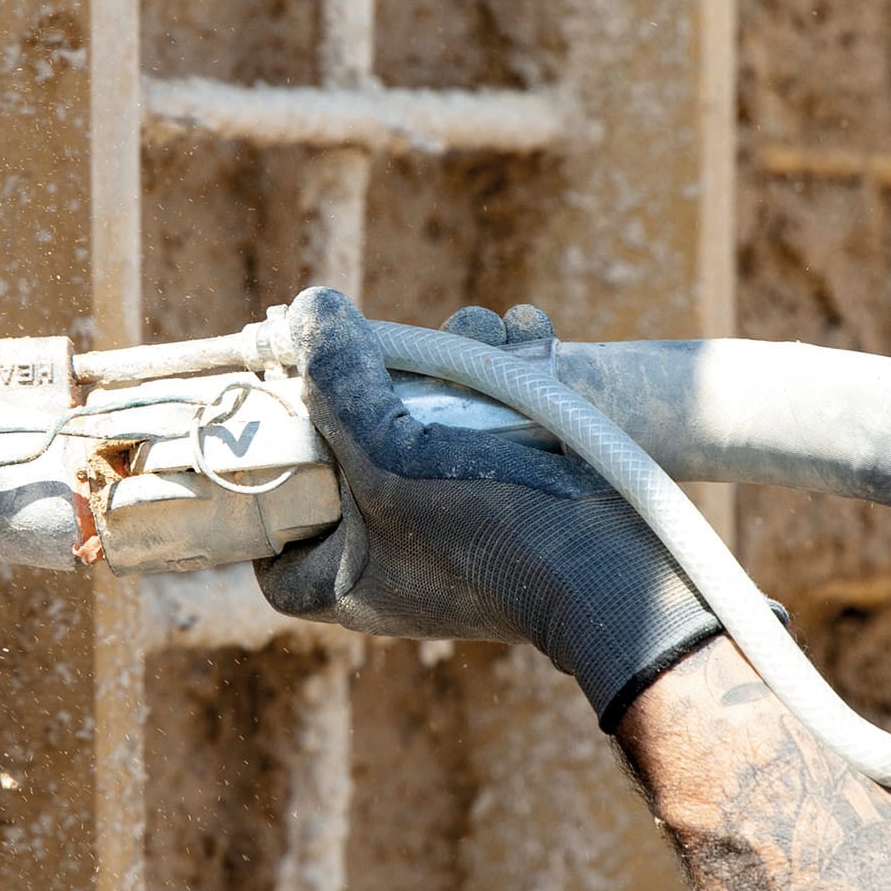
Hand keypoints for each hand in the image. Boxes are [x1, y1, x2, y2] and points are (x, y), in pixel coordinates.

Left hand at [254, 289, 722, 726]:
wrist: (621, 575)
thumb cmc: (495, 533)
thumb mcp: (391, 451)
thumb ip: (337, 381)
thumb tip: (306, 312)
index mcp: (351, 578)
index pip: (275, 542)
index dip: (269, 484)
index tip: (283, 427)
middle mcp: (399, 563)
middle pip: (356, 456)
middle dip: (383, 385)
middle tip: (395, 350)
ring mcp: (459, 533)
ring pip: (432, 427)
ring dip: (458, 364)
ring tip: (488, 334)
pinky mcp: (515, 506)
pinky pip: (491, 429)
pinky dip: (509, 381)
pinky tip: (531, 341)